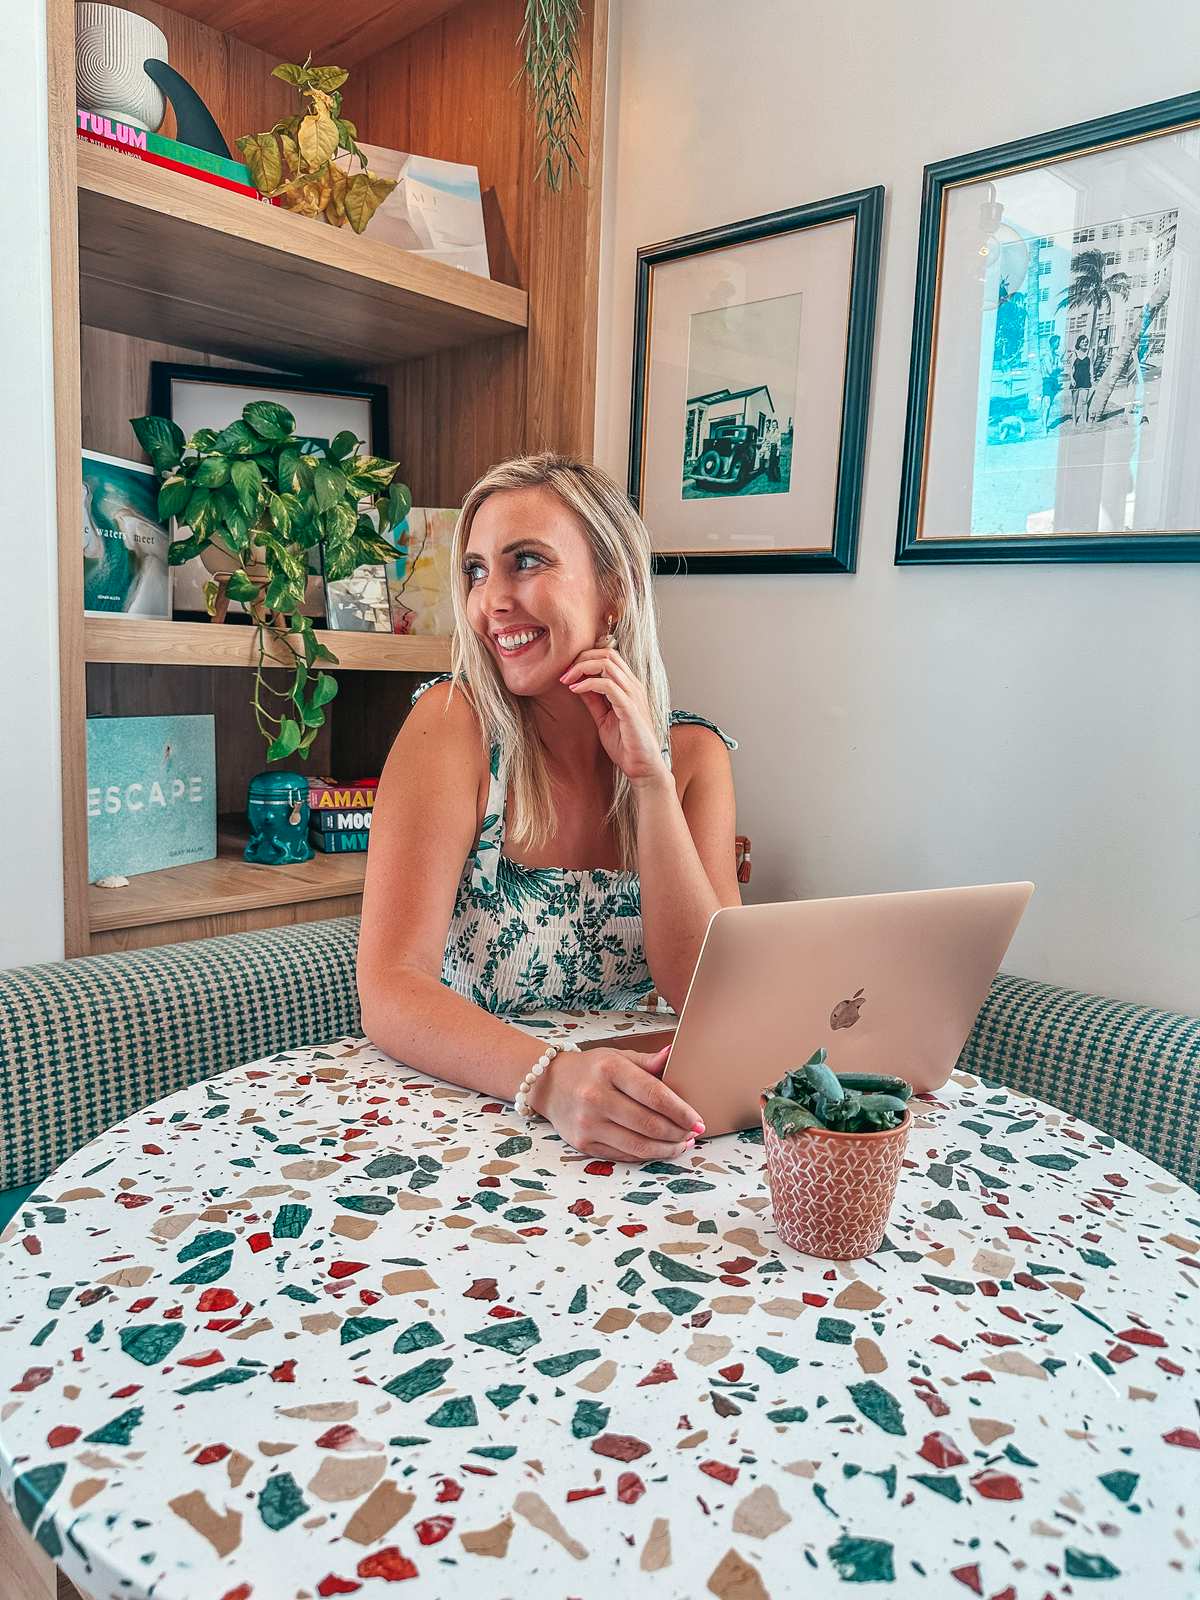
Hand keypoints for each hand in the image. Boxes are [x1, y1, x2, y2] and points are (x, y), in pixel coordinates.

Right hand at [532, 1044, 704, 1162]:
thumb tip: (674, 1055)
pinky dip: (646, 1154)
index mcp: (609, 1070)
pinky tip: (659, 1149)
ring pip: (639, 1145)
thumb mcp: (617, 1057)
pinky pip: (623, 1154)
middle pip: (649, 1124)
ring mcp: (588, 1123)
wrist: (550, 1084)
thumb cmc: (590, 1069)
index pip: (654, 1094)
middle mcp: (596, 1097)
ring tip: (681, 1144)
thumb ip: (647, 1061)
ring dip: (666, 1149)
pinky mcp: (583, 1143)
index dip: (681, 1111)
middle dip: (678, 1133)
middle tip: (693, 1134)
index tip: (697, 1120)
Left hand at [559, 643, 668, 788]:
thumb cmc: (626, 744)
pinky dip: (588, 684)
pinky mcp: (630, 707)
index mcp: (629, 686)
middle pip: (607, 653)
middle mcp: (633, 686)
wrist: (642, 767)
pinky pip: (607, 685)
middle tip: (564, 673)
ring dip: (581, 668)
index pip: (609, 656)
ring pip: (607, 663)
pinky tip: (575, 690)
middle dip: (581, 658)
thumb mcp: (603, 717)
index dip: (585, 658)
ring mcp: (633, 695)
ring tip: (566, 680)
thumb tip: (577, 684)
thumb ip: (593, 700)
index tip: (567, 672)